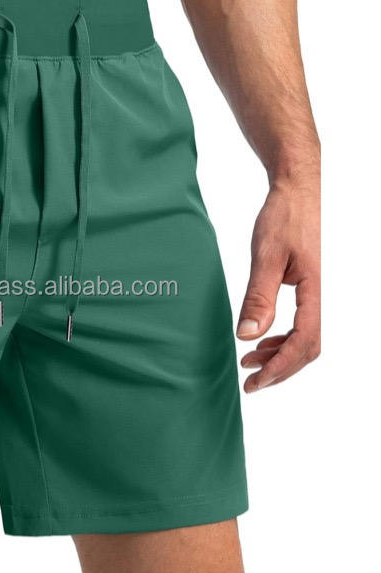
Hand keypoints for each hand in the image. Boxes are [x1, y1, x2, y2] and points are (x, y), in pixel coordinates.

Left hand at [237, 176, 320, 391]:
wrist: (300, 190)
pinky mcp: (313, 287)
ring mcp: (321, 292)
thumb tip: (246, 336)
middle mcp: (325, 295)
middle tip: (250, 380)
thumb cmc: (285, 218)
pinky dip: (285, 337)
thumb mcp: (265, 257)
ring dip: (281, 354)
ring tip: (250, 360)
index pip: (304, 342)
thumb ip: (257, 297)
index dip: (280, 367)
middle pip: (310, 348)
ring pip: (309, 338)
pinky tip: (264, 339)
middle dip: (280, 368)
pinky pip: (306, 322)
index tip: (255, 382)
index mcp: (317, 290)